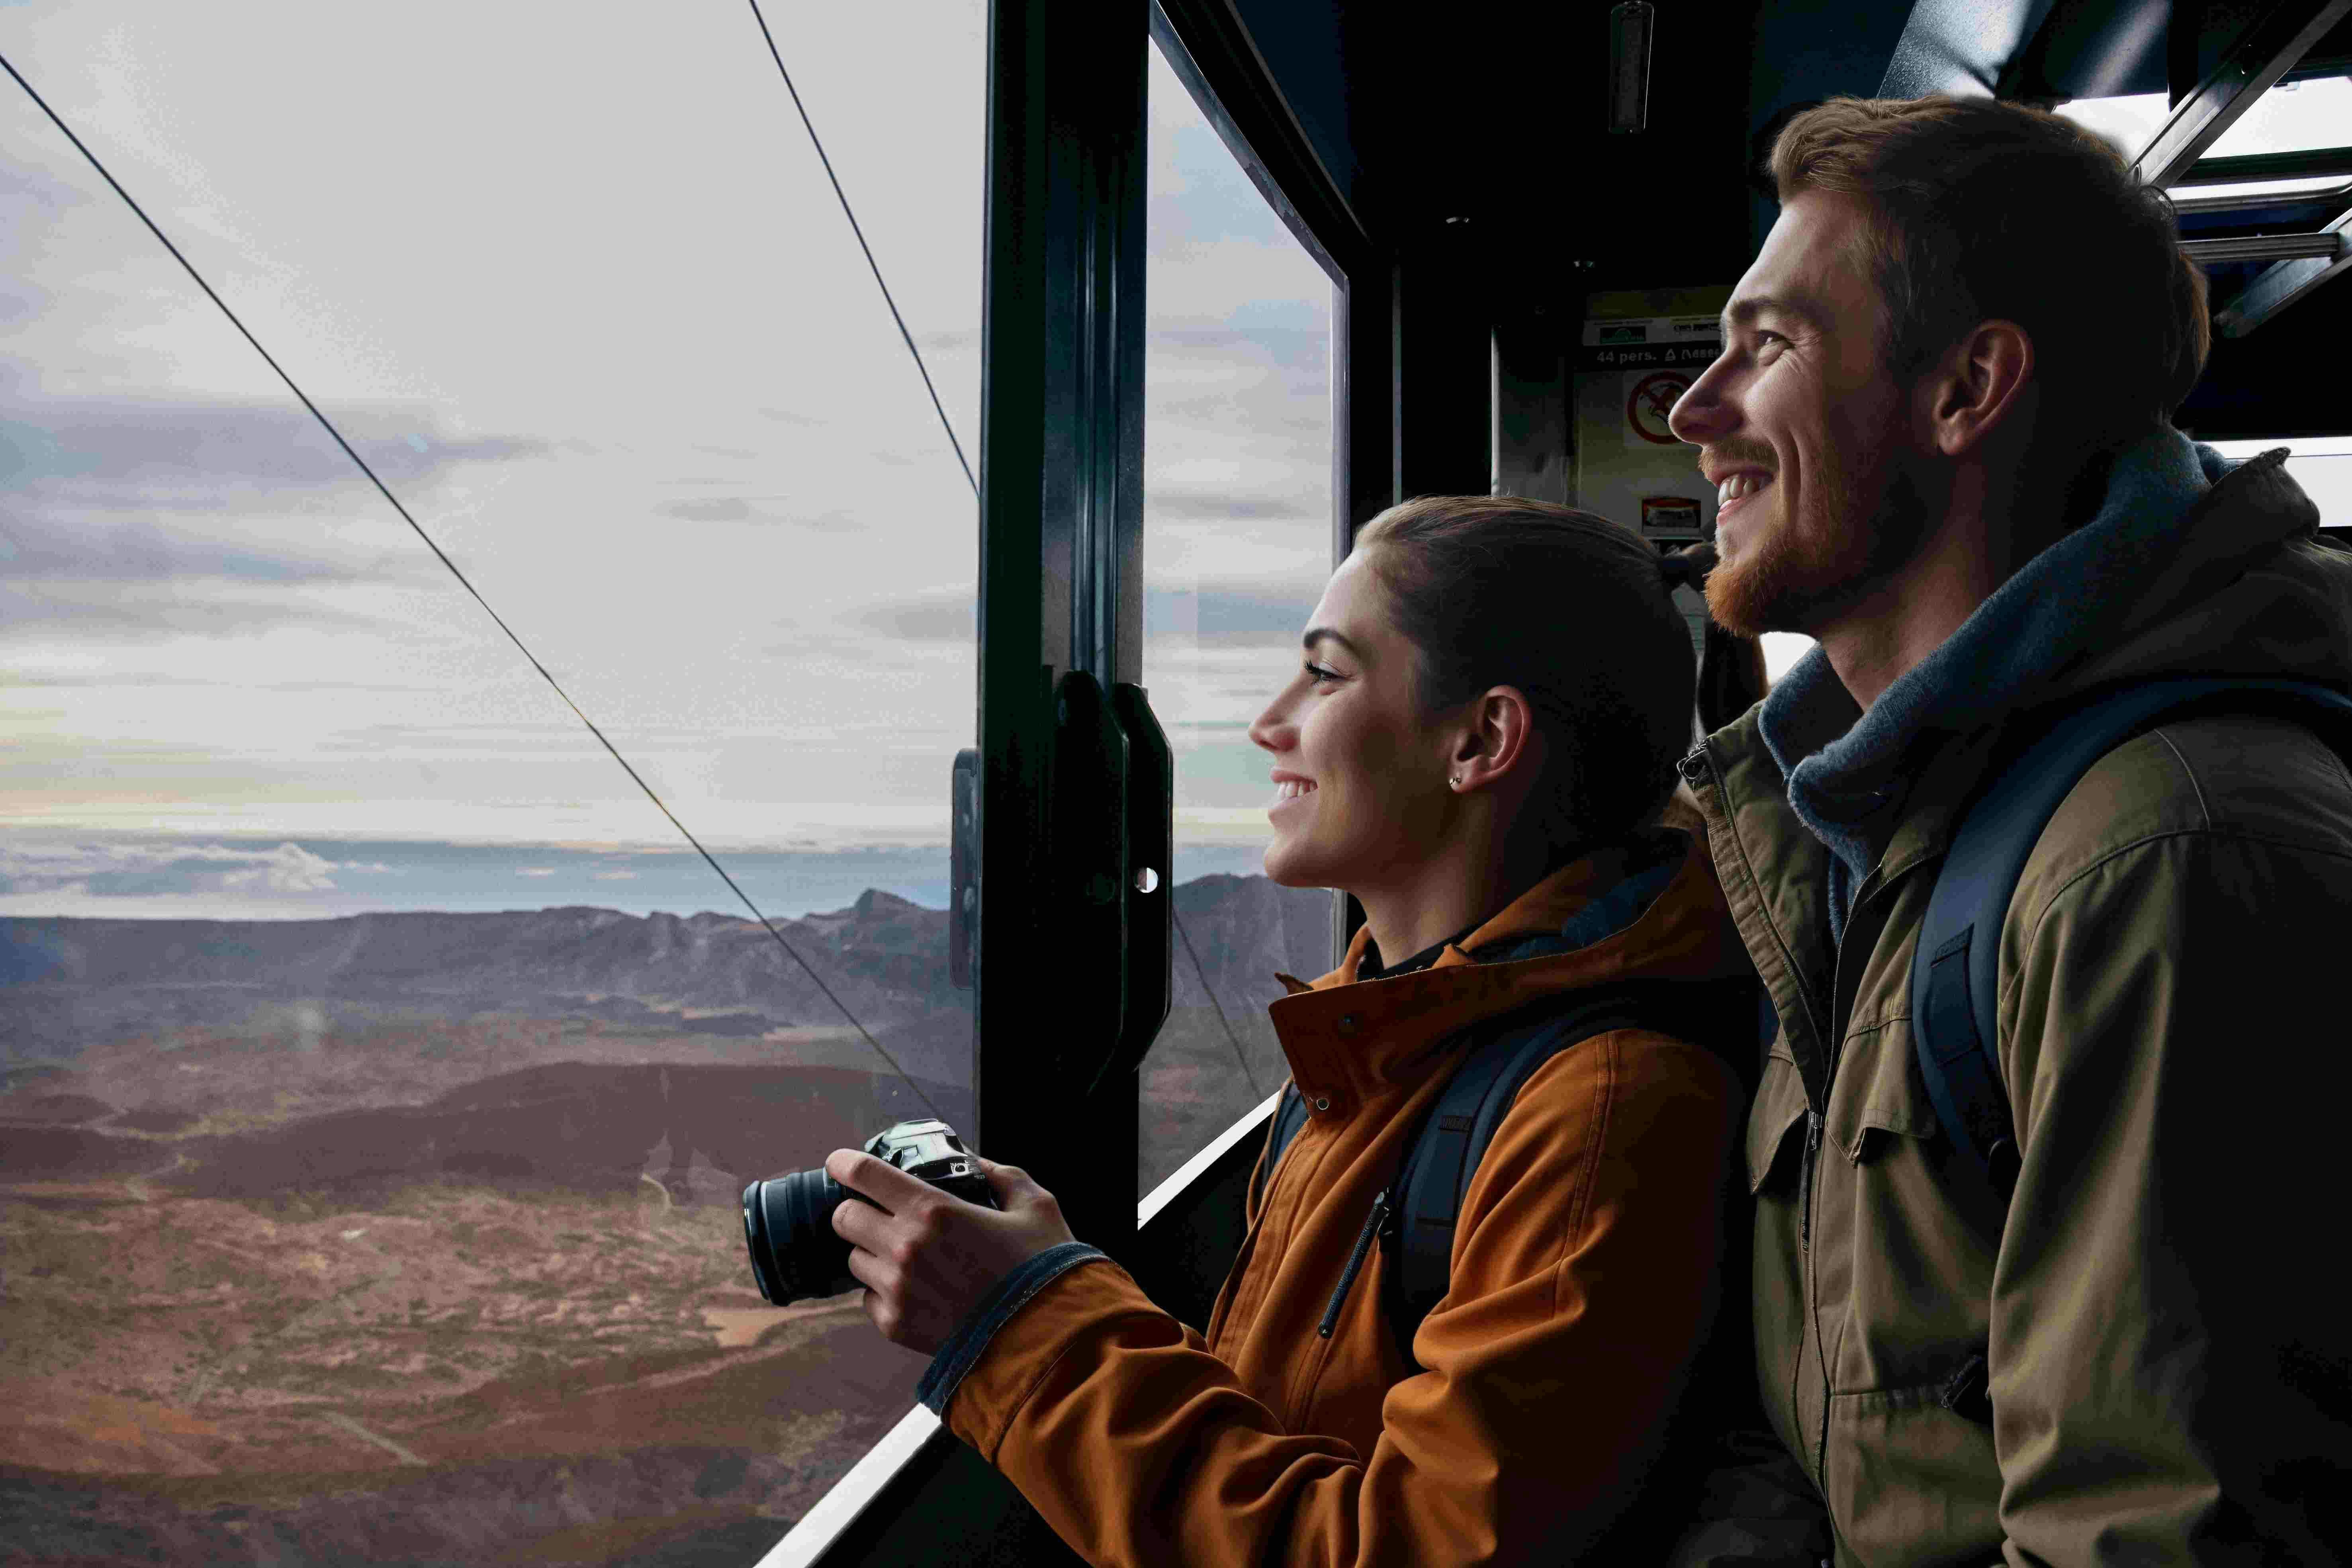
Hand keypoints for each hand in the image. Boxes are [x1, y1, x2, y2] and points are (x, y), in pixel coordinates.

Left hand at [826, 1149, 1077, 1356]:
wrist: (1045, 1342)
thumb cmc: (1042, 1270)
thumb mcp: (1035, 1206)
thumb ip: (1001, 1176)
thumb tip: (975, 1163)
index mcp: (934, 1210)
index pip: (864, 1174)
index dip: (844, 1163)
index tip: (841, 1163)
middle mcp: (905, 1247)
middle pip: (844, 1216)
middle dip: (857, 1209)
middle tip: (879, 1212)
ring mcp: (896, 1290)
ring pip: (853, 1259)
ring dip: (872, 1252)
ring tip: (907, 1257)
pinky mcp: (895, 1326)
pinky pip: (868, 1299)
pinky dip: (885, 1292)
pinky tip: (919, 1291)